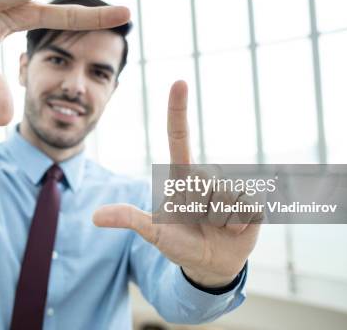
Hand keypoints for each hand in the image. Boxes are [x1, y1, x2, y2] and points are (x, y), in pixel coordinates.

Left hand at [93, 81, 260, 286]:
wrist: (212, 264)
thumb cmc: (180, 243)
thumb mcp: (155, 233)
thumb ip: (131, 221)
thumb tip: (94, 218)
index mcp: (183, 177)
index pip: (179, 137)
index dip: (178, 110)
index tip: (179, 81)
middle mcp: (207, 176)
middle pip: (204, 183)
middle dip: (201, 210)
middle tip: (200, 222)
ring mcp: (231, 188)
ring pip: (226, 197)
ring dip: (220, 220)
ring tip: (218, 226)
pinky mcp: (253, 202)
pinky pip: (247, 207)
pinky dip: (239, 225)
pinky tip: (237, 229)